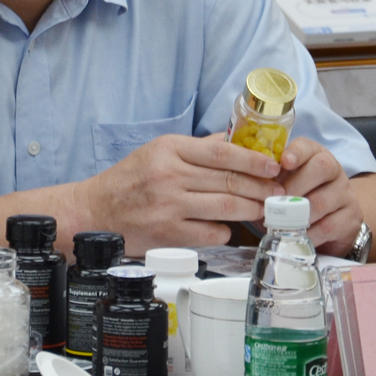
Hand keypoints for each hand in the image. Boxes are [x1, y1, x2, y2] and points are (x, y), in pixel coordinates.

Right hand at [81, 134, 282, 255]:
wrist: (96, 210)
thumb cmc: (130, 179)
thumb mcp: (158, 151)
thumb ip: (197, 148)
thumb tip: (234, 141)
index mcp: (170, 150)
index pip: (221, 152)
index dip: (253, 159)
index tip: (274, 165)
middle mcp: (170, 175)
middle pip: (229, 181)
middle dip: (261, 188)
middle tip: (279, 192)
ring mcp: (169, 206)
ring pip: (225, 207)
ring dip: (250, 210)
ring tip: (263, 210)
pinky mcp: (168, 233)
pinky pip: (211, 233)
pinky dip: (226, 231)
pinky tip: (230, 228)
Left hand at [277, 136, 364, 256]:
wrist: (334, 220)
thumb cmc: (298, 197)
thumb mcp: (283, 183)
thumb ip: (267, 178)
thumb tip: (241, 179)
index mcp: (315, 155)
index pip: (308, 146)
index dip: (296, 152)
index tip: (283, 162)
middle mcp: (334, 170)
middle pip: (321, 168)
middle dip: (294, 186)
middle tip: (274, 201)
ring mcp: (345, 194)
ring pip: (322, 200)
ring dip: (297, 214)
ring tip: (280, 222)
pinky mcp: (351, 219)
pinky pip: (329, 226)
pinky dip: (308, 233)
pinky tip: (296, 236)